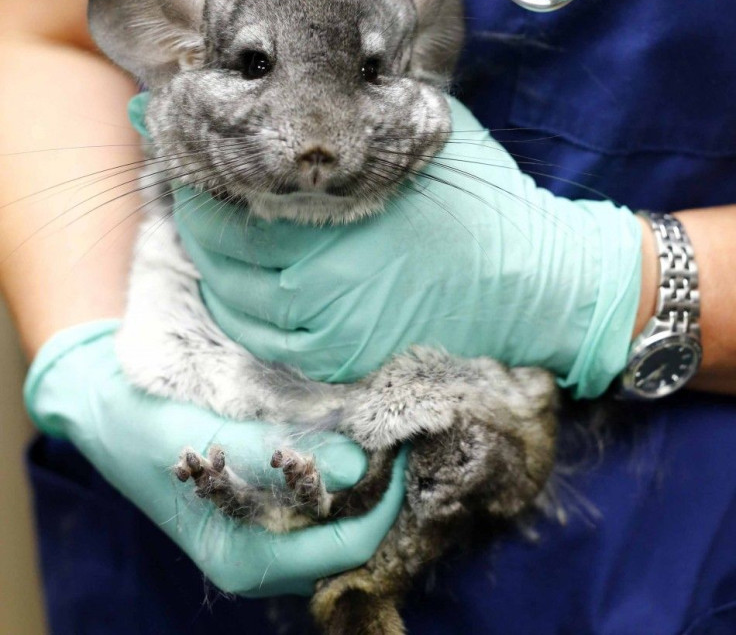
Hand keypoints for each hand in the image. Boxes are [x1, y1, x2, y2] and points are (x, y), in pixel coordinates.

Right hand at [24, 321, 405, 595]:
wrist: (107, 414)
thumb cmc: (154, 427)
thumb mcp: (212, 439)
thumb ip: (278, 455)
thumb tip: (357, 467)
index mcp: (250, 559)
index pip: (347, 549)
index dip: (385, 504)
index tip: (402, 450)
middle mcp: (257, 565)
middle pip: (345, 547)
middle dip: (376, 499)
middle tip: (395, 442)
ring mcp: (255, 545)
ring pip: (330, 533)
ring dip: (357, 493)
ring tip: (376, 441)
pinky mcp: (253, 520)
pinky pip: (310, 517)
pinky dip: (333, 487)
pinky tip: (341, 447)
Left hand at [166, 97, 643, 398]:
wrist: (532, 279)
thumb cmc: (480, 198)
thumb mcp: (422, 131)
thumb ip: (361, 110)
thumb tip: (298, 82)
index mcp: (334, 213)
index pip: (230, 198)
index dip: (198, 175)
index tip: (188, 149)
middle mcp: (320, 279)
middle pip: (219, 251)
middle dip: (197, 216)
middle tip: (194, 188)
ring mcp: (328, 328)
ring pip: (232, 301)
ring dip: (212, 266)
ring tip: (212, 232)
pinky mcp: (342, 359)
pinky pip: (264, 341)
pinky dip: (241, 311)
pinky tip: (244, 282)